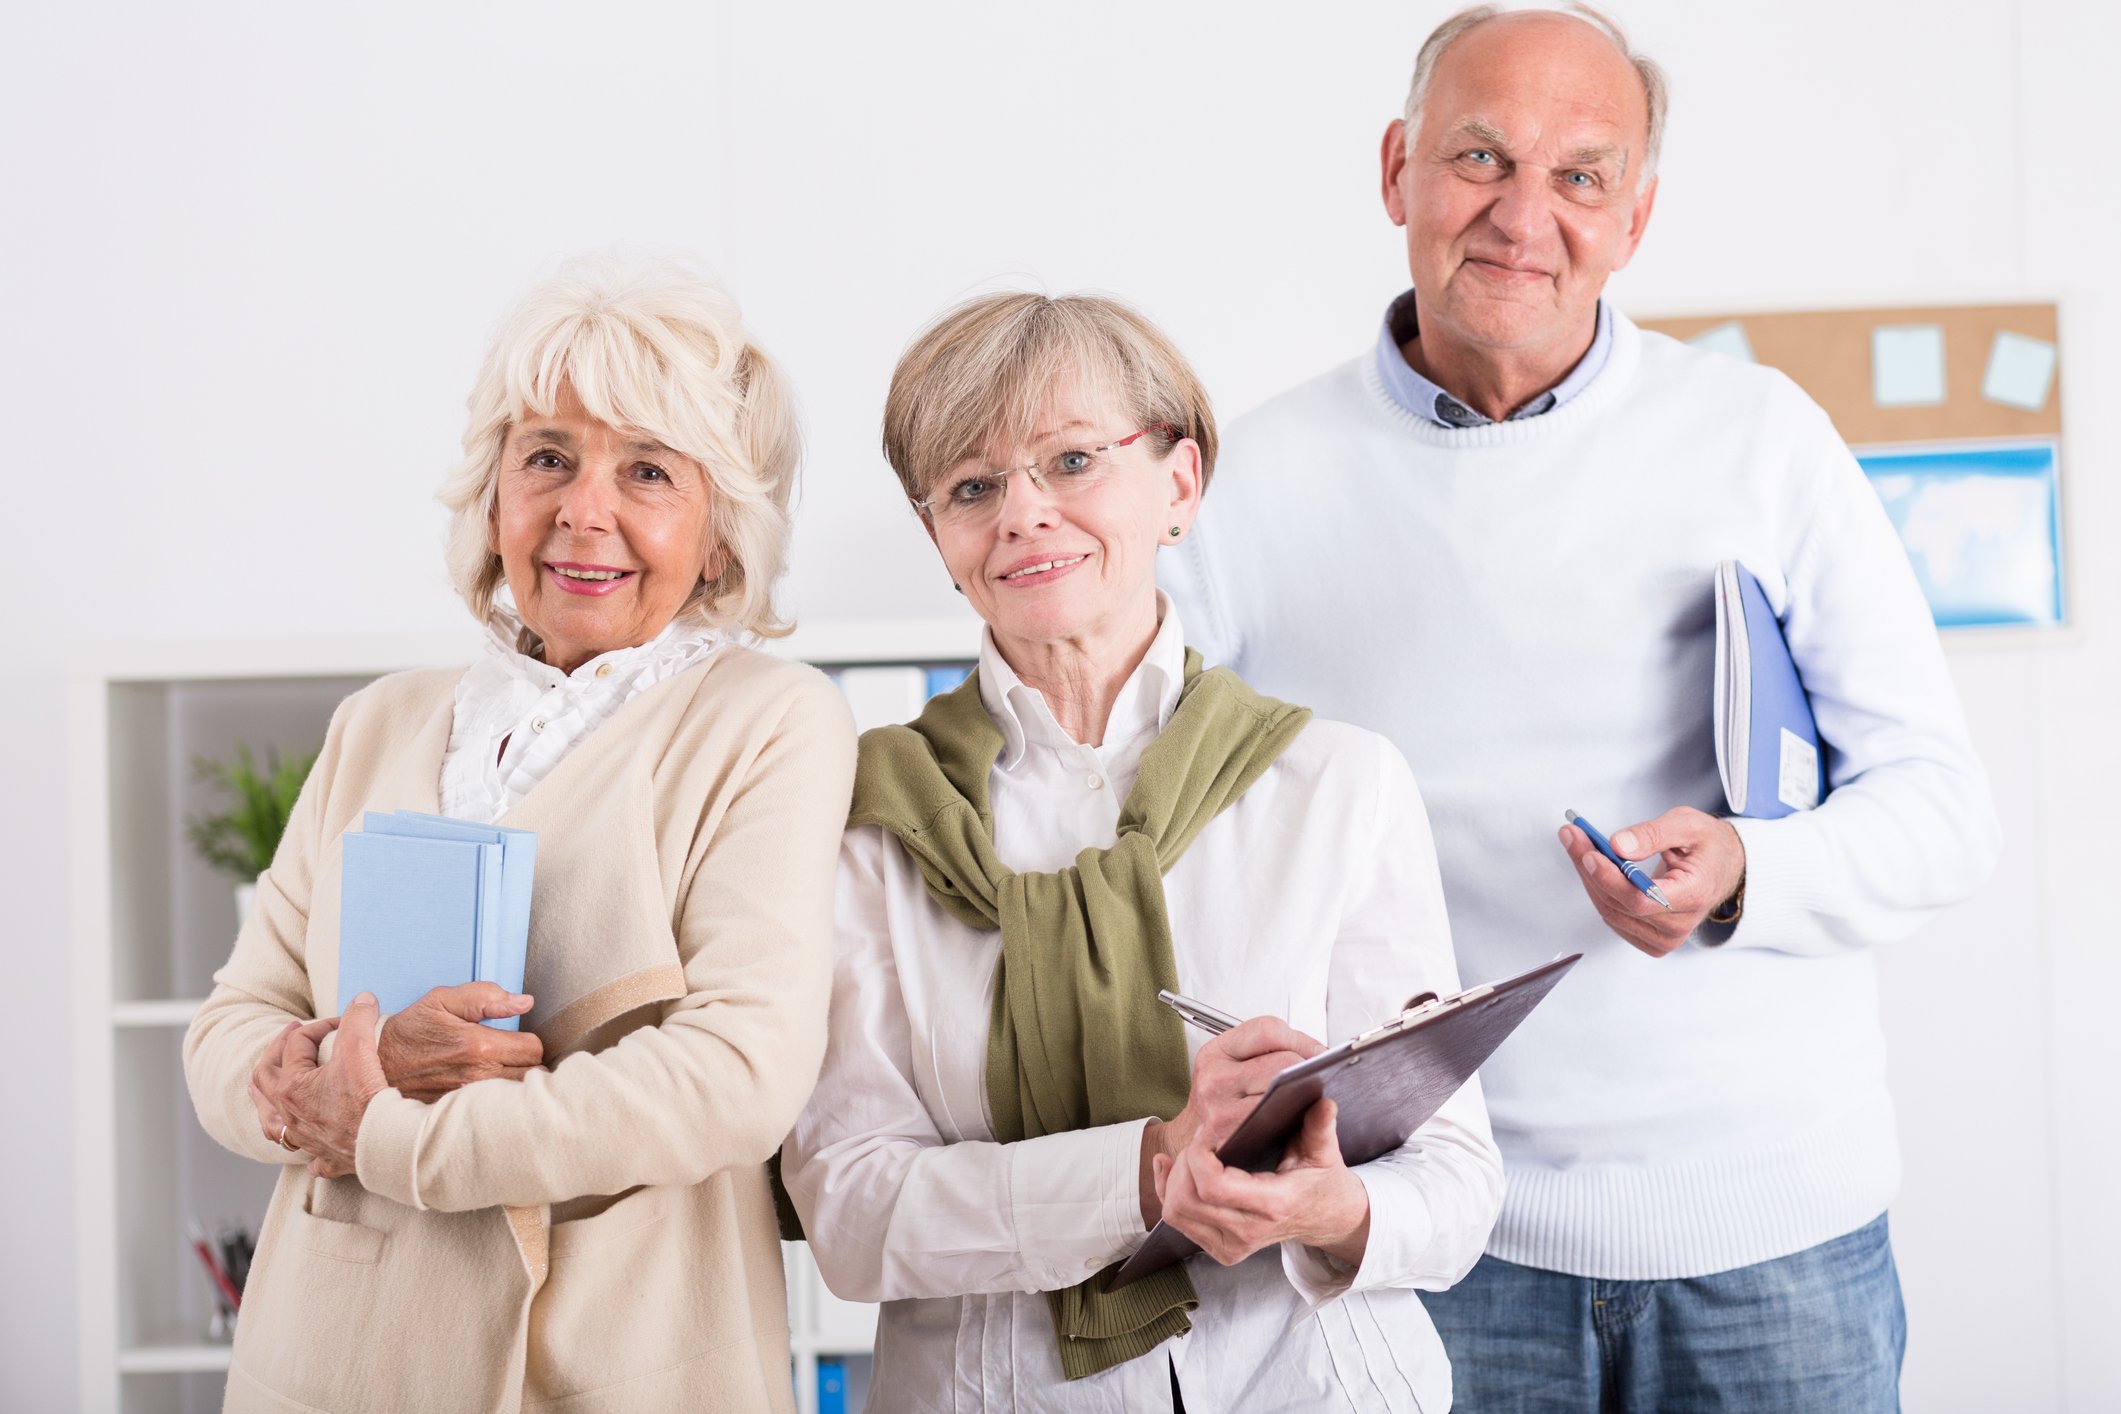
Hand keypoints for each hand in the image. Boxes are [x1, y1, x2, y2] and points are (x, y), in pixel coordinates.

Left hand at [272, 993, 388, 1178]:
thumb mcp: (360, 1047)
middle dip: (275, 1052)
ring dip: (264, 1102)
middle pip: (265, 1078)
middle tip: (289, 1035)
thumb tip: (362, 999)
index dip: (319, 1026)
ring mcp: (305, 1138)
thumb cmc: (367, 1098)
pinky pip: (308, 1158)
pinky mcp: (327, 1157)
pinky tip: (309, 1148)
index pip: (297, 1043)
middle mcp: (289, 1114)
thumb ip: (358, 1019)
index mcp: (291, 1085)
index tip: (342, 1021)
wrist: (384, 1142)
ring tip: (261, 1089)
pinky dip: (306, 1150)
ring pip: (271, 1122)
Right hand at [376, 982, 541, 1100]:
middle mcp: (477, 1077)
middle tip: (510, 1058)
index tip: (515, 1040)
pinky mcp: (458, 1116)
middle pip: (532, 1076)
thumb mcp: (442, 1001)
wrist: (372, 1065)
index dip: (528, 1041)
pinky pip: (495, 1114)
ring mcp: (468, 1101)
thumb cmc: (408, 1032)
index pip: (534, 1048)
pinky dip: (496, 1105)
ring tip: (500, 1075)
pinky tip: (486, 1095)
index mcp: (478, 1046)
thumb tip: (525, 1001)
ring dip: (514, 1085)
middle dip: (526, 1065)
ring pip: (516, 1097)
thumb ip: (485, 996)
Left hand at [1139, 1016, 1321, 1226]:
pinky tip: (1173, 1166)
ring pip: (1176, 1212)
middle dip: (1184, 1163)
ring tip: (1193, 1154)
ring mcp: (1232, 1245)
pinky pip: (1177, 1221)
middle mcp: (1248, 1232)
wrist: (1326, 1217)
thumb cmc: (1321, 1180)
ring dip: (1175, 1178)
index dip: (1198, 1155)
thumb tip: (1324, 1103)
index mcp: (1272, 1205)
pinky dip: (1168, 1191)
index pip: (1212, 1186)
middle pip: (1186, 1200)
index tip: (1207, 1133)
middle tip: (1201, 1141)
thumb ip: (1321, 1128)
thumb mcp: (1324, 1152)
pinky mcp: (1221, 1249)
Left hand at [1559, 806, 1746, 957]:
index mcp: (1693, 895)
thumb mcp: (1688, 825)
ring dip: (1589, 877)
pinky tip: (1591, 866)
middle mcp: (1679, 924)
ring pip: (1610, 911)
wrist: (1722, 868)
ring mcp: (1665, 937)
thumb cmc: (1708, 847)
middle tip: (1573, 835)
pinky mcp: (1651, 939)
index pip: (1641, 898)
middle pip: (1619, 903)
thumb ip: (1652, 834)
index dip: (1610, 878)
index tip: (1588, 852)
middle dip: (1590, 867)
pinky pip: (1613, 917)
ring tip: (1578, 844)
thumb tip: (1618, 845)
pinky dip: (1598, 890)